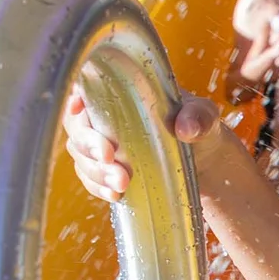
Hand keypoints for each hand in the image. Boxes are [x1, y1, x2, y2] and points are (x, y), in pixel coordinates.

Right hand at [62, 87, 218, 203]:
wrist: (204, 161)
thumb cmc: (200, 127)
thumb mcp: (205, 116)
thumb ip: (198, 117)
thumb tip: (185, 129)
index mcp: (121, 90)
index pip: (85, 85)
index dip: (74, 95)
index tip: (78, 109)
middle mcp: (103, 114)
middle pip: (76, 125)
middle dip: (88, 143)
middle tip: (109, 157)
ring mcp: (102, 142)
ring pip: (80, 154)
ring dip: (95, 170)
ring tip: (121, 182)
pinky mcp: (106, 168)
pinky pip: (89, 177)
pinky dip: (98, 186)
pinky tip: (115, 194)